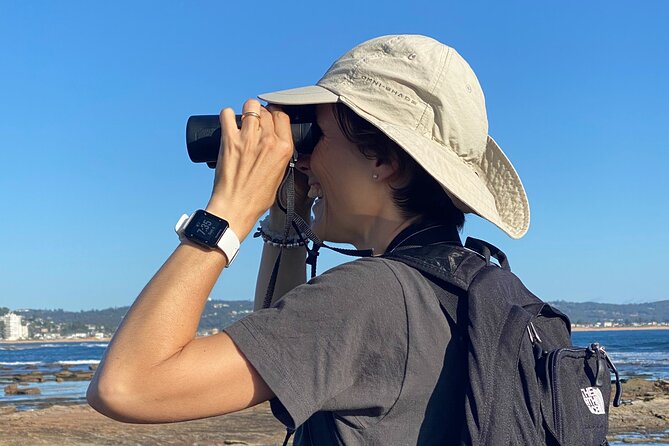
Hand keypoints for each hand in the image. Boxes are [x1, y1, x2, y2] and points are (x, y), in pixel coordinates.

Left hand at [206, 100, 293, 240]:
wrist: (235, 207)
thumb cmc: (256, 198)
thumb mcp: (279, 175)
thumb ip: (279, 155)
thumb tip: (274, 142)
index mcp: (284, 149)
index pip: (283, 116)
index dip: (275, 115)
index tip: (270, 119)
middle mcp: (268, 140)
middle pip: (266, 111)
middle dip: (261, 114)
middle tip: (255, 123)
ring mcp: (248, 138)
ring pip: (250, 106)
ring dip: (247, 111)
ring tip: (243, 120)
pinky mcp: (229, 139)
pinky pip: (227, 114)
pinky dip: (227, 115)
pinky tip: (229, 122)